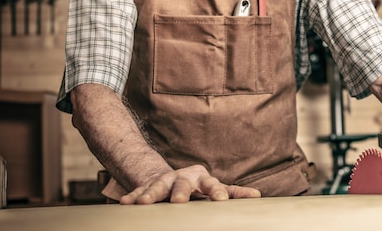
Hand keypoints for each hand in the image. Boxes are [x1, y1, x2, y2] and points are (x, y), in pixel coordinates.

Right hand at [120, 165, 260, 203]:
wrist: (175, 177)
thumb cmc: (201, 186)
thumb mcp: (217, 188)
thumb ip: (234, 193)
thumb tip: (258, 197)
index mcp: (203, 179)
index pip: (212, 185)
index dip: (216, 192)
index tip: (220, 200)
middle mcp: (183, 178)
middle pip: (182, 184)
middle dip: (180, 192)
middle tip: (179, 201)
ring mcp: (165, 181)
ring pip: (157, 186)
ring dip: (151, 194)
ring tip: (144, 203)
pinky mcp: (149, 186)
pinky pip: (139, 191)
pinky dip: (133, 196)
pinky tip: (124, 203)